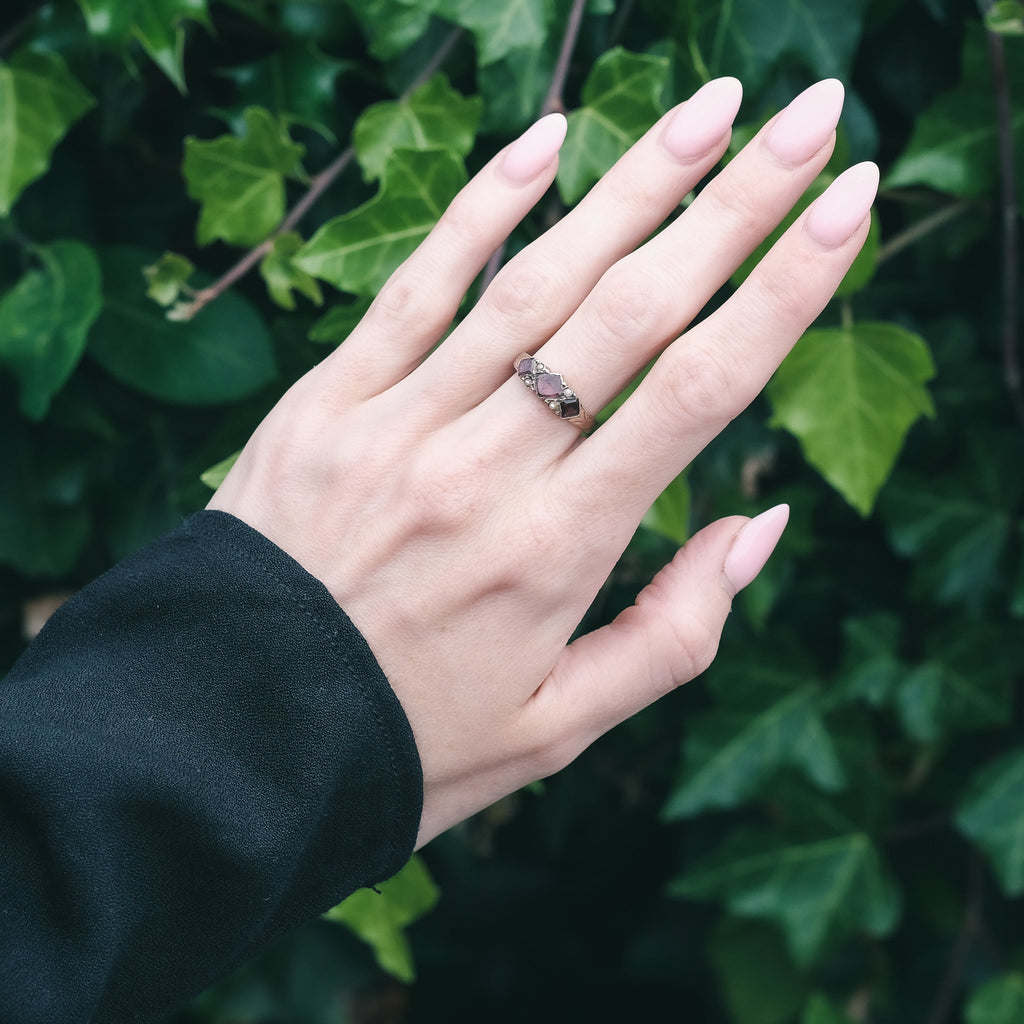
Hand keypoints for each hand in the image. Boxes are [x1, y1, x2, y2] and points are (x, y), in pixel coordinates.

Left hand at [208, 77, 876, 846]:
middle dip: (735, 204)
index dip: (784, 290)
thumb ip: (674, 633)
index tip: (850, 207)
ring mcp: (397, 426)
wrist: (231, 744)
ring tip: (712, 105)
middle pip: (631, 312)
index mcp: (556, 551)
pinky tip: (545, 138)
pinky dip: (479, 208)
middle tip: (814, 116)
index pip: (696, 392)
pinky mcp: (325, 405)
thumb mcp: (561, 728)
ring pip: (533, 282)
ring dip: (631, 184)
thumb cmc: (409, 742)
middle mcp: (484, 471)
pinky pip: (413, 289)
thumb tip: (760, 524)